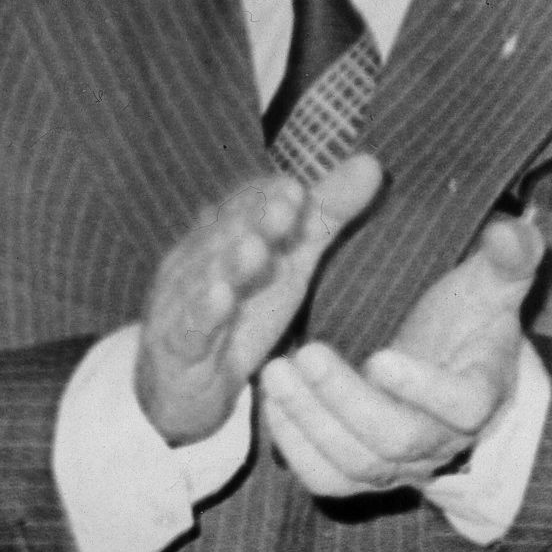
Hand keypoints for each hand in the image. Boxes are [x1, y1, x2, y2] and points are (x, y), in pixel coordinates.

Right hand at [134, 155, 384, 445]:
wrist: (184, 389)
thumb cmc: (242, 312)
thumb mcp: (289, 263)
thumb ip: (325, 216)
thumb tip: (372, 162)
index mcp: (222, 237)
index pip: (244, 207)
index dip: (268, 197)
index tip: (296, 188)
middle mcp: (197, 264)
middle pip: (229, 237)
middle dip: (257, 219)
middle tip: (287, 203)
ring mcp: (182, 307)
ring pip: (206, 280)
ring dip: (232, 263)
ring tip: (256, 248)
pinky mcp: (179, 353)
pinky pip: (190, 331)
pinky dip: (204, 315)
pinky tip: (221, 299)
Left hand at [258, 212, 540, 497]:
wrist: (453, 368)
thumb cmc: (471, 318)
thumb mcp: (493, 282)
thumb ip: (509, 255)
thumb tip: (505, 230)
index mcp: (482, 392)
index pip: (462, 405)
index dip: (422, 389)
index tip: (379, 356)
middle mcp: (443, 440)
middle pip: (395, 437)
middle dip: (345, 398)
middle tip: (307, 352)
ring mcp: (400, 465)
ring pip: (354, 462)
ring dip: (310, 419)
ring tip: (276, 371)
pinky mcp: (362, 475)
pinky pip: (326, 479)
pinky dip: (295, 446)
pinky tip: (274, 403)